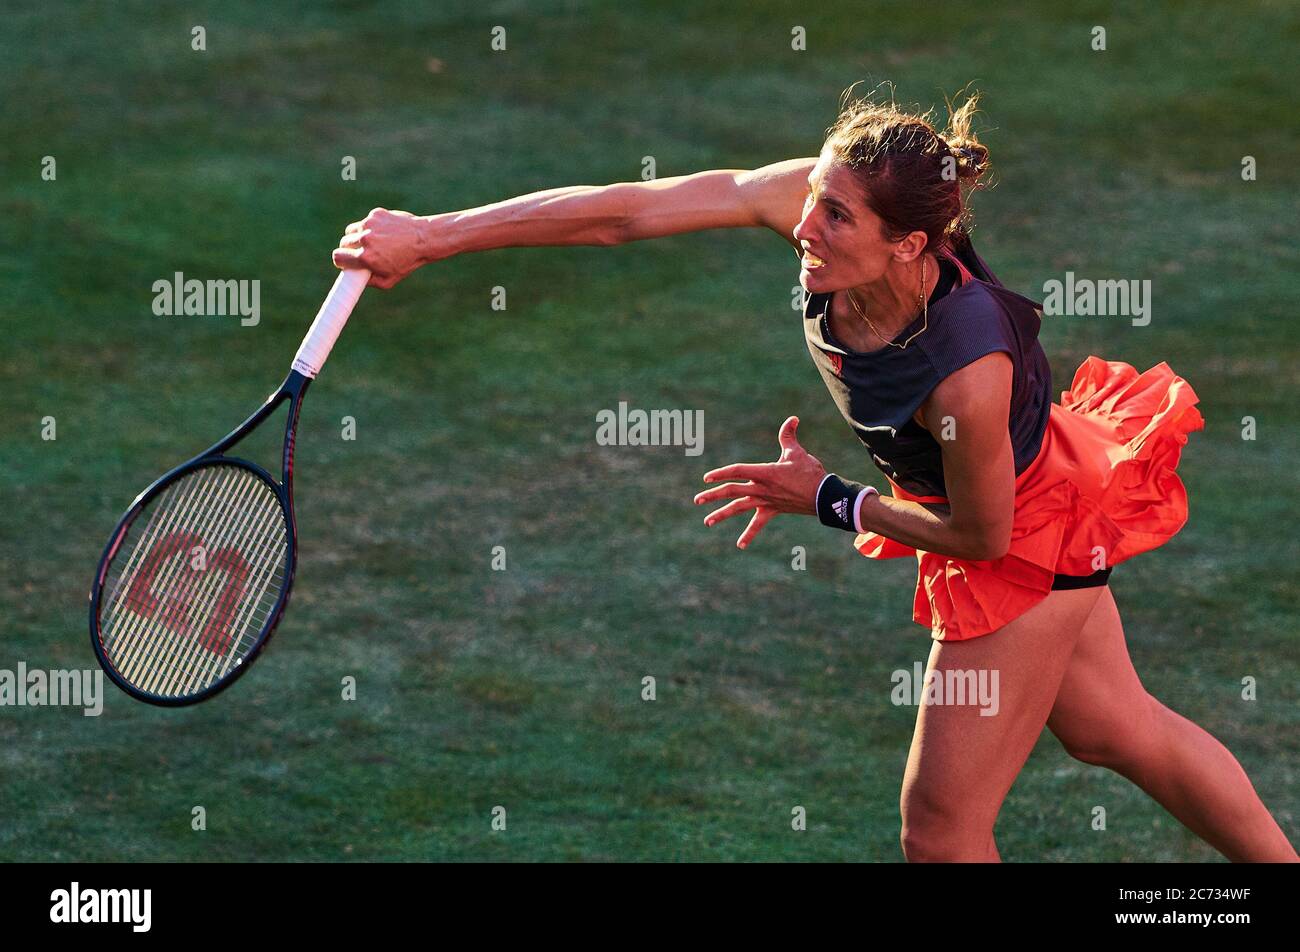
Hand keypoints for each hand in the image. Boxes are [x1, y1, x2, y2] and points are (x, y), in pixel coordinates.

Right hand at [332, 208, 445, 288]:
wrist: (424, 239)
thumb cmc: (407, 262)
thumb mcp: (389, 281)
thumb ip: (369, 282)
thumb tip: (355, 277)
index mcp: (366, 258)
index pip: (338, 257)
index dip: (341, 261)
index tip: (346, 261)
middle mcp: (365, 239)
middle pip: (344, 242)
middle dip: (349, 248)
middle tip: (359, 252)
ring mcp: (369, 224)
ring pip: (352, 230)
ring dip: (357, 236)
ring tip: (371, 241)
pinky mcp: (375, 214)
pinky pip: (366, 221)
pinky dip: (371, 226)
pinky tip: (384, 232)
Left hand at [693, 416, 826, 549]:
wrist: (823, 496)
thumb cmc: (810, 472)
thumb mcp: (796, 452)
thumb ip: (788, 435)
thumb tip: (792, 418)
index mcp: (764, 472)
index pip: (737, 471)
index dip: (721, 473)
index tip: (707, 478)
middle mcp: (761, 488)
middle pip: (732, 491)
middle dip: (713, 495)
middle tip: (698, 500)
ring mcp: (765, 501)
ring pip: (739, 507)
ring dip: (722, 514)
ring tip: (707, 522)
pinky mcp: (772, 510)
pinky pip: (758, 524)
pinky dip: (749, 534)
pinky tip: (740, 545)